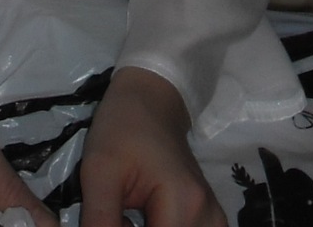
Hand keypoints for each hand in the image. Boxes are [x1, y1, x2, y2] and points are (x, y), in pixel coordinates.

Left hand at [78, 67, 225, 226]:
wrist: (150, 99)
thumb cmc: (122, 128)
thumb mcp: (98, 172)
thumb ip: (100, 222)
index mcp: (184, 205)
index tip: (108, 219)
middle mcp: (208, 216)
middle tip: (118, 214)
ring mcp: (213, 218)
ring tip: (129, 217)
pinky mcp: (209, 218)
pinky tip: (145, 221)